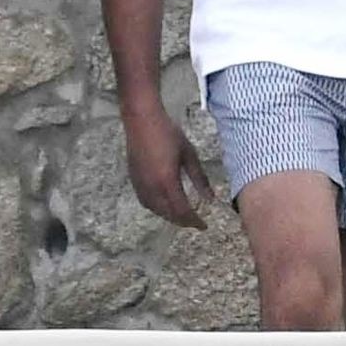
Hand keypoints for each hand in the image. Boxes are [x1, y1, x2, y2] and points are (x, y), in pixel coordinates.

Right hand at [123, 106, 215, 228]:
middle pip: (169, 214)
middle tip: (195, 222)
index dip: (194, 221)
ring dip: (170, 216)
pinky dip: (158, 208)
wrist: (141, 120)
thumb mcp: (189, 154)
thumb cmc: (167, 133)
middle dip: (183, 221)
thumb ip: (200, 178)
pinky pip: (147, 203)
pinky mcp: (134, 181)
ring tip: (182, 215)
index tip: (204, 225)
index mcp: (167, 182)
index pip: (182, 211)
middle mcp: (152, 188)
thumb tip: (211, 198)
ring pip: (156, 210)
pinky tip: (165, 204)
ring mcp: (141, 185)